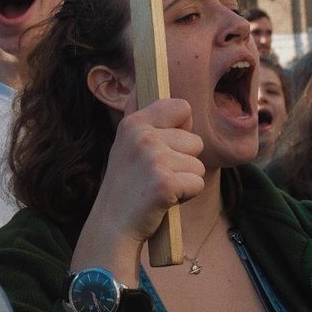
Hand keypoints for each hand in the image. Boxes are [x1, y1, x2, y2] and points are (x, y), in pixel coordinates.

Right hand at [86, 99, 203, 248]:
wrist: (112, 225)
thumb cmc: (126, 185)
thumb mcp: (126, 144)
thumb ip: (141, 118)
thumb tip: (139, 86)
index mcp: (133, 123)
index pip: (182, 107)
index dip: (182, 128)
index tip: (165, 145)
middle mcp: (142, 136)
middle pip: (195, 141)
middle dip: (183, 161)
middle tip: (156, 175)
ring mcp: (153, 159)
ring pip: (198, 164)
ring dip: (184, 180)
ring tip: (159, 187)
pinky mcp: (165, 182)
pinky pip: (198, 183)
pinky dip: (186, 195)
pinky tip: (165, 199)